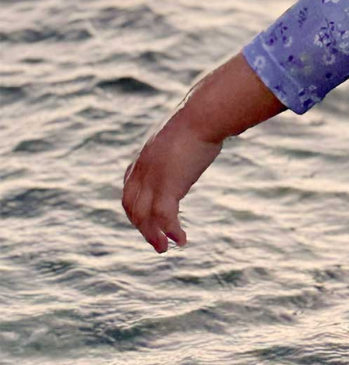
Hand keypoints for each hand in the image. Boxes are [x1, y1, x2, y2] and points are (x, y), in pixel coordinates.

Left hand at [121, 115, 221, 253]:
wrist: (203, 115)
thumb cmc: (201, 117)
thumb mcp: (182, 131)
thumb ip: (180, 143)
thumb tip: (199, 136)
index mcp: (143, 158)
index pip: (130, 190)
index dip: (135, 208)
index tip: (145, 218)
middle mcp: (142, 170)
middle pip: (132, 207)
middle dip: (142, 226)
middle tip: (155, 240)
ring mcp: (153, 180)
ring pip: (144, 217)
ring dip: (153, 236)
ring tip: (164, 249)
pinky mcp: (168, 187)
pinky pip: (164, 217)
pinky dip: (171, 231)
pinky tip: (182, 240)